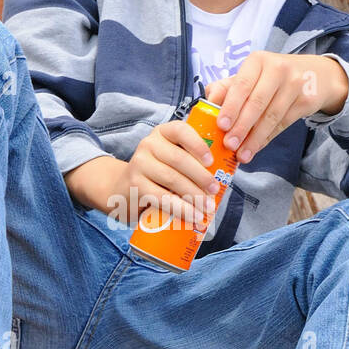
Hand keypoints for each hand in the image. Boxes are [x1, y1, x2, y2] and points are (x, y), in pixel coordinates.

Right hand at [105, 119, 222, 229]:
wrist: (122, 188)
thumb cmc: (158, 173)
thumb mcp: (171, 158)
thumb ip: (191, 159)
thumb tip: (227, 174)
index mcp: (163, 133)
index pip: (181, 131)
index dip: (198, 145)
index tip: (212, 162)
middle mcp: (149, 144)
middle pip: (179, 159)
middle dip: (201, 177)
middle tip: (215, 191)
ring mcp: (139, 164)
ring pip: (172, 179)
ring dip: (194, 196)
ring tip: (208, 207)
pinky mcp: (135, 186)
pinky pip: (162, 197)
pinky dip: (181, 209)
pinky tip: (193, 216)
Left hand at [204, 51, 348, 161]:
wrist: (315, 74)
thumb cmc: (272, 76)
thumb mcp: (250, 75)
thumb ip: (226, 87)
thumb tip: (206, 103)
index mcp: (258, 61)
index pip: (241, 85)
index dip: (230, 107)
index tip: (220, 126)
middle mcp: (278, 69)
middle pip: (256, 103)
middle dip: (241, 127)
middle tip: (229, 145)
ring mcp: (295, 84)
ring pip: (271, 116)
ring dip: (254, 139)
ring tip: (242, 155)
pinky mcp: (306, 100)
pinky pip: (283, 124)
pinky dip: (267, 138)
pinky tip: (256, 147)